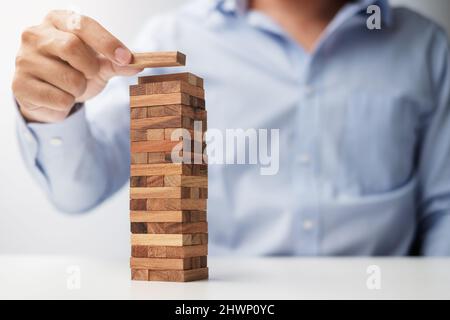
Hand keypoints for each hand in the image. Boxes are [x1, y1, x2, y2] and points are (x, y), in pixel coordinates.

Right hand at [12, 10, 141, 122]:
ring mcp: (24, 59)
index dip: (107, 42)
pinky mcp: (19, 84)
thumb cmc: (74, 72)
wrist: (49, 96)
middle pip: (72, 47)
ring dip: (79, 90)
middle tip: (89, 74)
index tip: (126, 58)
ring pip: (69, 79)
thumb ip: (116, 63)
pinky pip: (59, 99)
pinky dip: (66, 104)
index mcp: (57, 21)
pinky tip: (57, 97)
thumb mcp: (98, 64)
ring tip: (70, 87)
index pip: (83, 25)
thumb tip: (138, 64)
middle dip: (90, 68)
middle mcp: (35, 34)